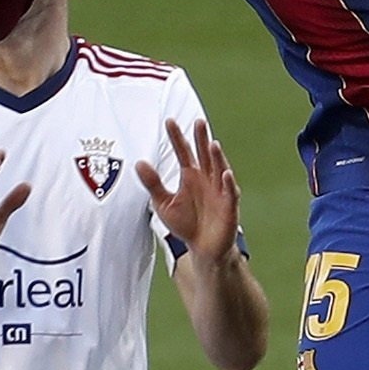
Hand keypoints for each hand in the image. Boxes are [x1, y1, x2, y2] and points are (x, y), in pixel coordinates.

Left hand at [136, 119, 238, 263]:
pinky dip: (228, 183)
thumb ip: (153, 183)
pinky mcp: (229, 206)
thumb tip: (138, 163)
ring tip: (212, 144)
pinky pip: (230, 193)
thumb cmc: (185, 224)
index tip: (169, 121)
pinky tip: (225, 173)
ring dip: (216, 157)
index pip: (183, 151)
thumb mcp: (164, 203)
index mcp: (190, 175)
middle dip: (201, 139)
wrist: (203, 248)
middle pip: (204, 154)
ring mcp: (219, 190)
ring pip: (219, 169)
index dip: (177, 137)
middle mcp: (206, 178)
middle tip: (198, 122)